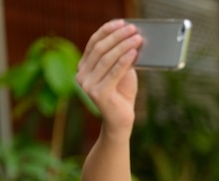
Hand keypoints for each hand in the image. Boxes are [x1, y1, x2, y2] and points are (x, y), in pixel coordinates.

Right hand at [76, 20, 141, 135]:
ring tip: (137, 39)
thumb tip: (130, 37)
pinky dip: (124, 61)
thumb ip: (122, 56)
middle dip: (118, 37)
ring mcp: (87, 84)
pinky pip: (113, 73)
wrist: (121, 120)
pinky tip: (133, 53)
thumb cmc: (122, 94)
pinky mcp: (98, 93)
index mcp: (84, 66)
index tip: (122, 22)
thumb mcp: (122, 71)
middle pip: (100, 49)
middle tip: (133, 29)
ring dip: (123, 46)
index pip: (93, 43)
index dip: (107, 31)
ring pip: (106, 59)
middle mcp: (81, 74)